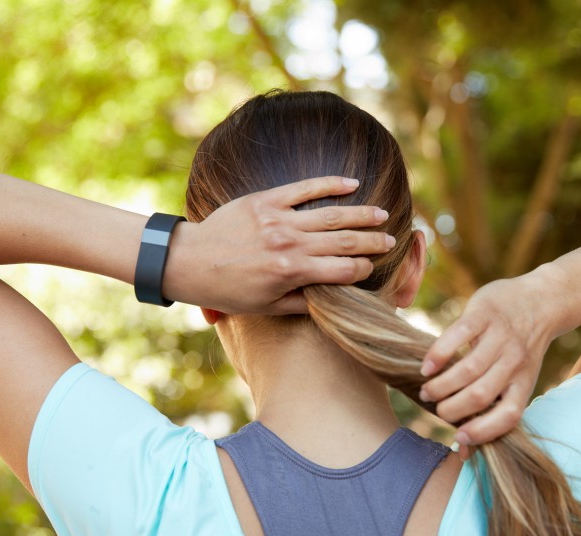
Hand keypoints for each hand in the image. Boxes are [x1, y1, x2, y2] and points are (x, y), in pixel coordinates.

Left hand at [167, 176, 392, 314]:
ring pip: (331, 214)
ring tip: (382, 214)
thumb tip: (333, 300)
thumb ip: (302, 303)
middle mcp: (289, 244)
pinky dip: (330, 184)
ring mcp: (278, 219)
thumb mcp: (266, 307)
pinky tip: (352, 184)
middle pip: (344, 240)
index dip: (364, 270)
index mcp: (292, 273)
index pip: (343, 270)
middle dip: (372, 242)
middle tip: (390, 240)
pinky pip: (304, 188)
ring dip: (361, 214)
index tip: (375, 268)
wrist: (190, 262)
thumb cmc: (228, 290)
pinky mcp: (266, 200)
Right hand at [418, 276, 555, 446]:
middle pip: (479, 395)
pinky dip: (438, 355)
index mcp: (524, 382)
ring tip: (427, 389)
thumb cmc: (519, 349)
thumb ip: (494, 406)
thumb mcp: (518, 378)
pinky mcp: (484, 314)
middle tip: (435, 406)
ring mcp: (500, 337)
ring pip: (467, 370)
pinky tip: (427, 366)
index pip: (507, 415)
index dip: (483, 431)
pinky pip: (458, 336)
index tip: (458, 436)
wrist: (540, 301)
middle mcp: (515, 362)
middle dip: (450, 408)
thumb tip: (462, 449)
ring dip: (440, 385)